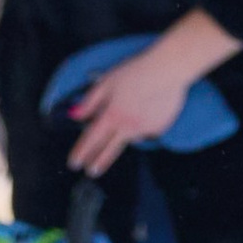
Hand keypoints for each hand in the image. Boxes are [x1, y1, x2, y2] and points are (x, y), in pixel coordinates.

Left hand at [68, 38, 192, 171]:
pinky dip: (143, 124)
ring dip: (126, 131)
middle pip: (109, 150)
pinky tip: (147, 107)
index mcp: (112, 115)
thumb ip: (90, 101)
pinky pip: (147, 131)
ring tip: (133, 108)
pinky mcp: (159, 129)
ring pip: (129, 137)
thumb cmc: (135, 72)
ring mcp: (145, 130)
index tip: (74, 163)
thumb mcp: (106, 82)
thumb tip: (75, 115)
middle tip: (91, 171)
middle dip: (98, 162)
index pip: (91, 139)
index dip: (81, 152)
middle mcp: (127, 127)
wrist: (167, 71)